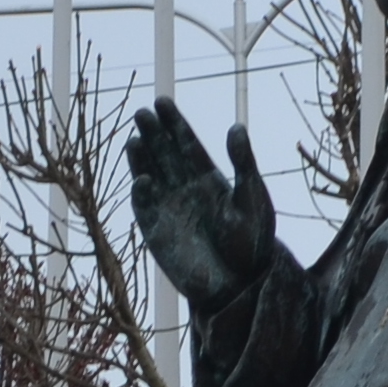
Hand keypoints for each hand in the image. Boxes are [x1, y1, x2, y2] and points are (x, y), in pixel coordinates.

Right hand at [128, 99, 275, 313]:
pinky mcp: (157, 233)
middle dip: (153, 134)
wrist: (240, 284)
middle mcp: (186, 190)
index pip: (187, 144)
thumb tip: (236, 127)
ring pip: (150, 176)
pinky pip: (144, 209)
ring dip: (141, 159)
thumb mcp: (253, 199)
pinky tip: (142, 179)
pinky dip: (141, 194)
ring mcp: (170, 210)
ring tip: (134, 139)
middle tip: (142, 113)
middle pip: (164, 155)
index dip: (174, 123)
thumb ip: (243, 164)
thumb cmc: (252, 242)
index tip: (162, 102)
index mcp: (209, 179)